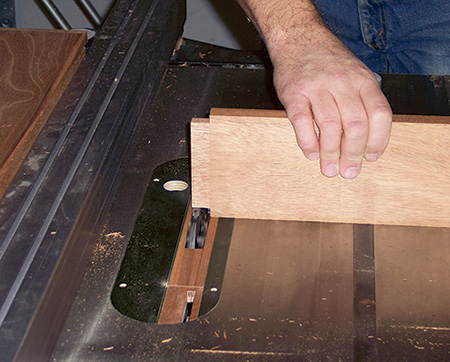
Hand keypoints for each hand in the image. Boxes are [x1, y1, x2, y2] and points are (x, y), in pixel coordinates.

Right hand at [271, 34, 391, 177]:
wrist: (299, 38)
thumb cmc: (328, 61)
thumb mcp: (356, 73)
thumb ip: (363, 101)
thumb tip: (366, 140)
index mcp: (362, 80)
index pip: (379, 115)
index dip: (378, 141)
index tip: (371, 158)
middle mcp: (342, 83)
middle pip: (355, 126)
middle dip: (353, 154)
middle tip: (348, 171)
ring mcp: (317, 88)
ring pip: (330, 127)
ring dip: (330, 153)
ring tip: (328, 169)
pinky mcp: (294, 94)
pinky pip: (302, 122)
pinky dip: (308, 143)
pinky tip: (311, 153)